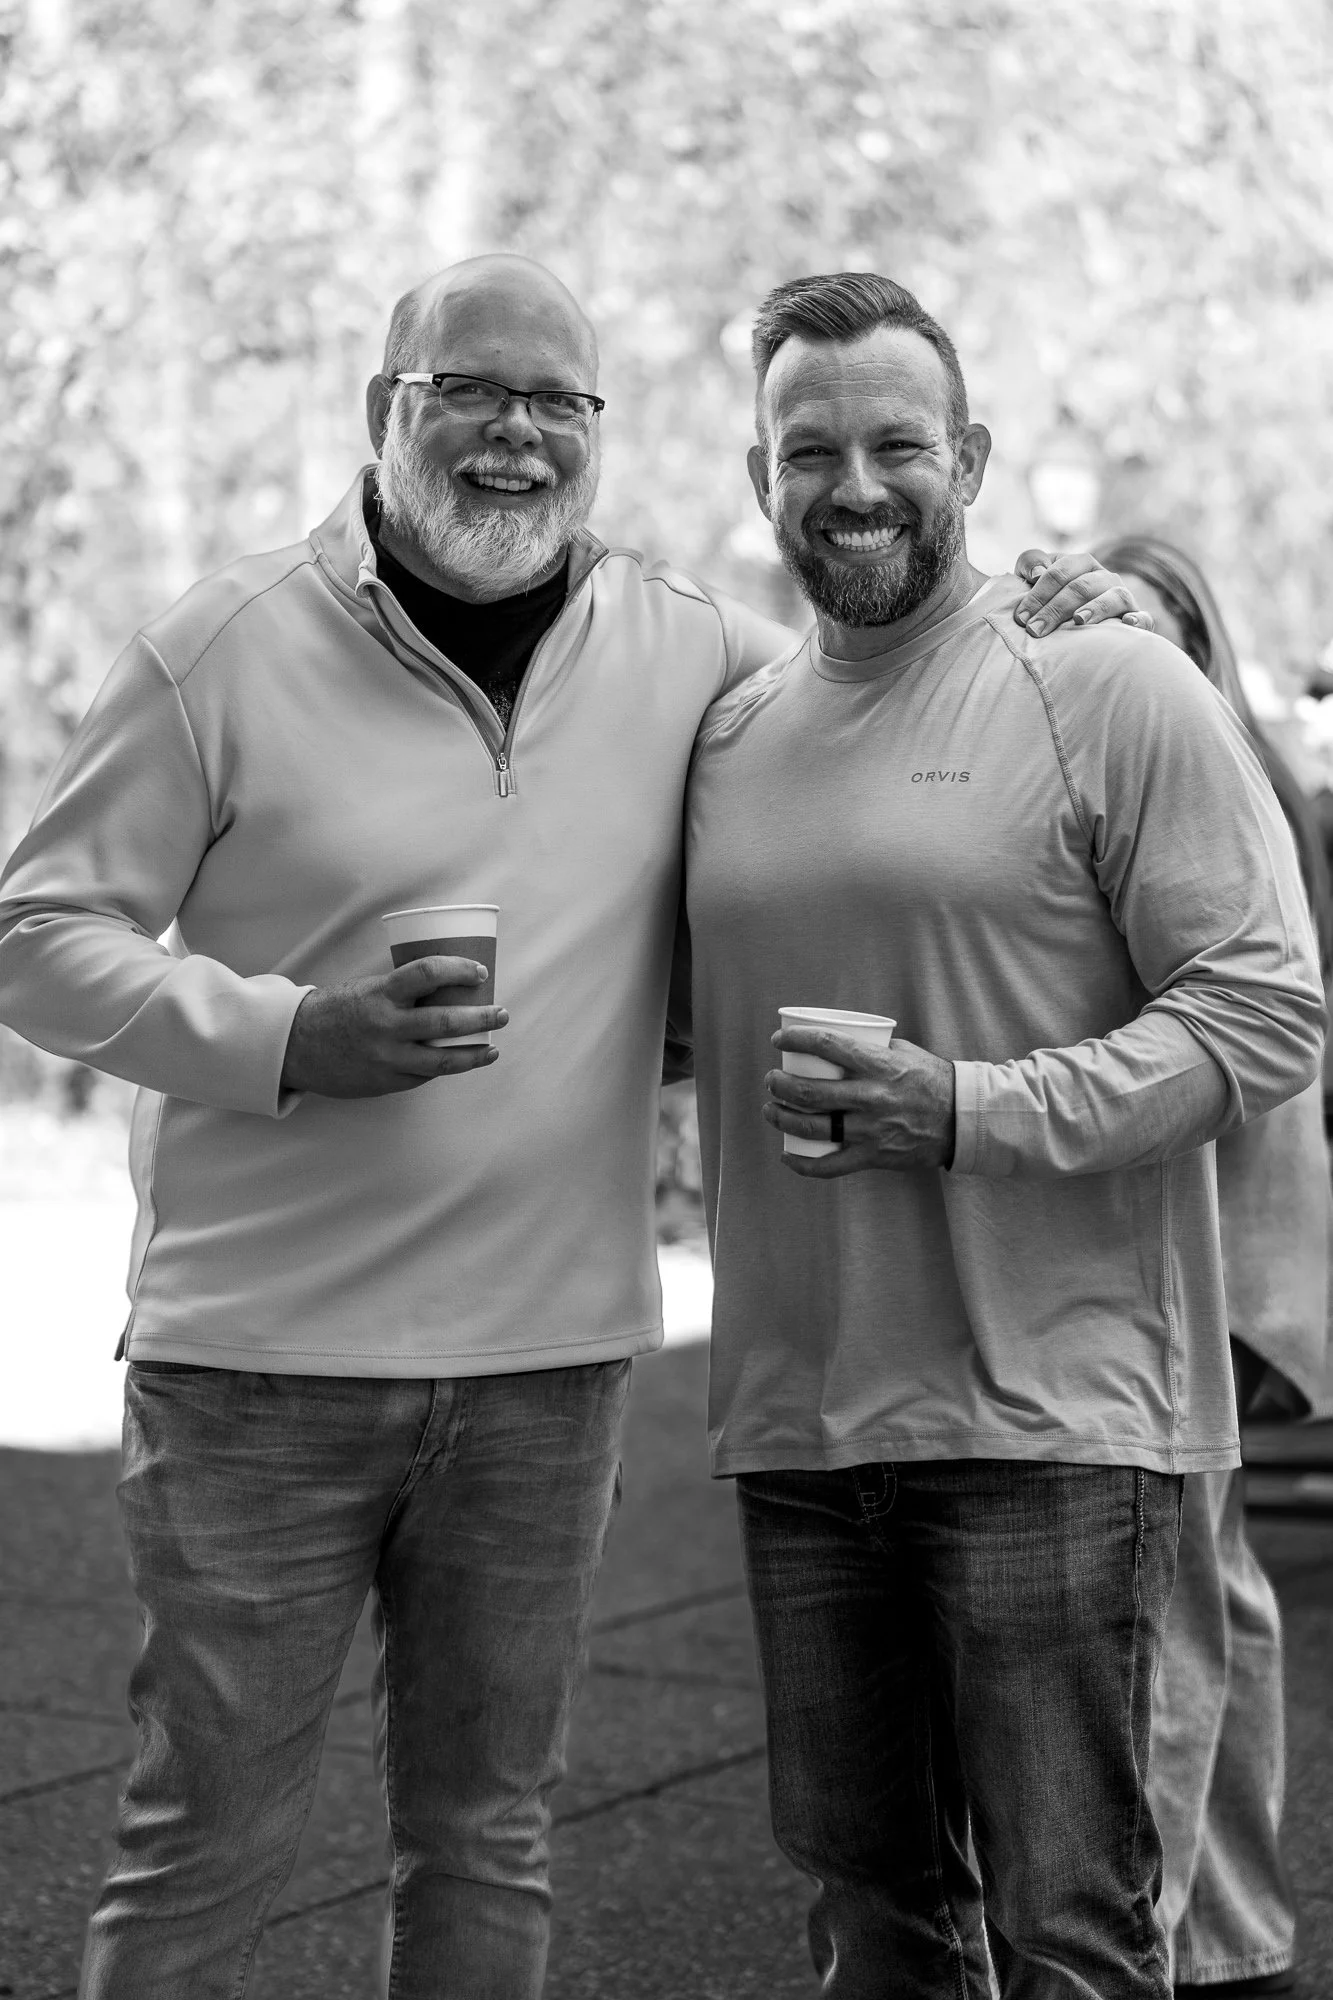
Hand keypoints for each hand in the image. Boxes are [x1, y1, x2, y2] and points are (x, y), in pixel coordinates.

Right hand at [281, 956, 507, 1097]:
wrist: (295, 1046)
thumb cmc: (336, 1011)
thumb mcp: (368, 990)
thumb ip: (402, 991)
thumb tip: (448, 988)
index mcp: (381, 993)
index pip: (429, 972)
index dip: (459, 970)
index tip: (479, 973)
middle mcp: (386, 1026)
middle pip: (447, 1021)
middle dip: (482, 1018)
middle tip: (502, 1013)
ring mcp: (387, 1057)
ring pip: (443, 1060)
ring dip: (475, 1054)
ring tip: (493, 1049)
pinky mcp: (386, 1082)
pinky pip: (424, 1076)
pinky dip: (446, 1069)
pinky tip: (461, 1063)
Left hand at [763, 1026, 955, 1177]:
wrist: (962, 1120)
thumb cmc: (932, 1080)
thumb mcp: (904, 1053)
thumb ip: (872, 1047)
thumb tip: (839, 1041)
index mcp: (878, 1065)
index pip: (826, 1045)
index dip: (795, 1040)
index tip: (779, 1040)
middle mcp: (870, 1096)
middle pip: (808, 1090)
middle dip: (779, 1084)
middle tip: (772, 1079)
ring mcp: (870, 1129)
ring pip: (811, 1126)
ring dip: (781, 1117)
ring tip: (771, 1109)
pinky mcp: (873, 1156)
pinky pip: (830, 1166)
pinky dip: (803, 1164)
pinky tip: (787, 1156)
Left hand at [1012, 550, 1153, 635]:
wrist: (1076, 618)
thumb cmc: (1051, 596)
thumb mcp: (1036, 576)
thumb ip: (1030, 564)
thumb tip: (1036, 573)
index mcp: (1081, 564)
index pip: (1060, 573)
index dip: (1038, 594)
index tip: (1021, 618)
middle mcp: (1104, 577)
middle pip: (1082, 587)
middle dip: (1055, 609)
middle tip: (1035, 630)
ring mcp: (1122, 596)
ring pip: (1114, 597)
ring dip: (1097, 608)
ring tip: (1077, 621)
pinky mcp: (1136, 618)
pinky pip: (1144, 617)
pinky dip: (1138, 620)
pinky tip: (1127, 624)